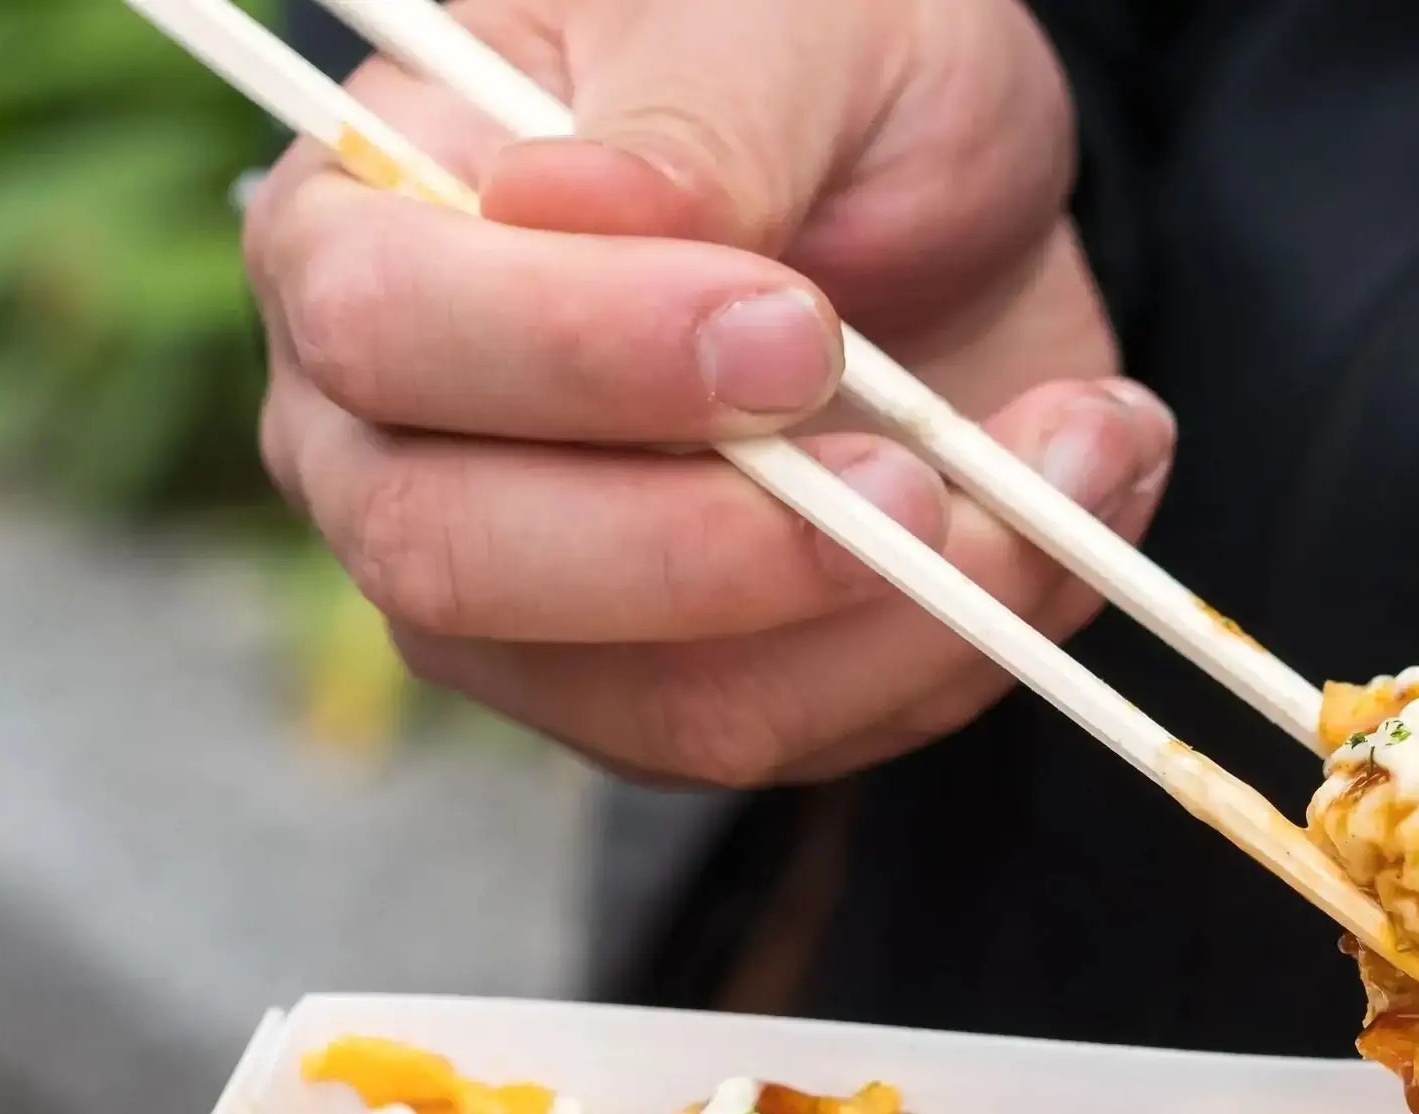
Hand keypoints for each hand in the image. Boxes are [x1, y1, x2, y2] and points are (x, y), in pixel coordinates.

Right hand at [241, 0, 1176, 786]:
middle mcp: (388, 441)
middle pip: (460, 559)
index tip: (791, 327)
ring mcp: (515, 597)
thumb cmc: (805, 56)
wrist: (933, 170)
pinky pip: (787, 736)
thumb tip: (579, 208)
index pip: (386, 330)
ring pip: (652, 701)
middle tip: (915, 479)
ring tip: (1060, 468)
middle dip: (717, 547)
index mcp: (358, 228)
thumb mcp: (778, 21)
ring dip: (891, 621)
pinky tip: (1060, 518)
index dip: (583, 355)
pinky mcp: (655, 694)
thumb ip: (694, 118)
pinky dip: (956, 651)